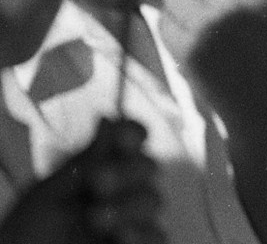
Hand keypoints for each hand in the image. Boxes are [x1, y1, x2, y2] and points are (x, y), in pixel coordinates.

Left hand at [0, 118, 163, 243]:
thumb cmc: (25, 237)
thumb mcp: (49, 195)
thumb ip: (83, 160)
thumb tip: (109, 118)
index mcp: (93, 174)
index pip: (127, 142)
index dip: (132, 134)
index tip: (124, 136)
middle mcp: (115, 195)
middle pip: (146, 168)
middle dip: (128, 171)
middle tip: (99, 181)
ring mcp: (127, 222)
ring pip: (152, 200)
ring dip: (130, 204)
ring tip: (98, 217)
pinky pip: (157, 236)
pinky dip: (144, 233)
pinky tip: (123, 234)